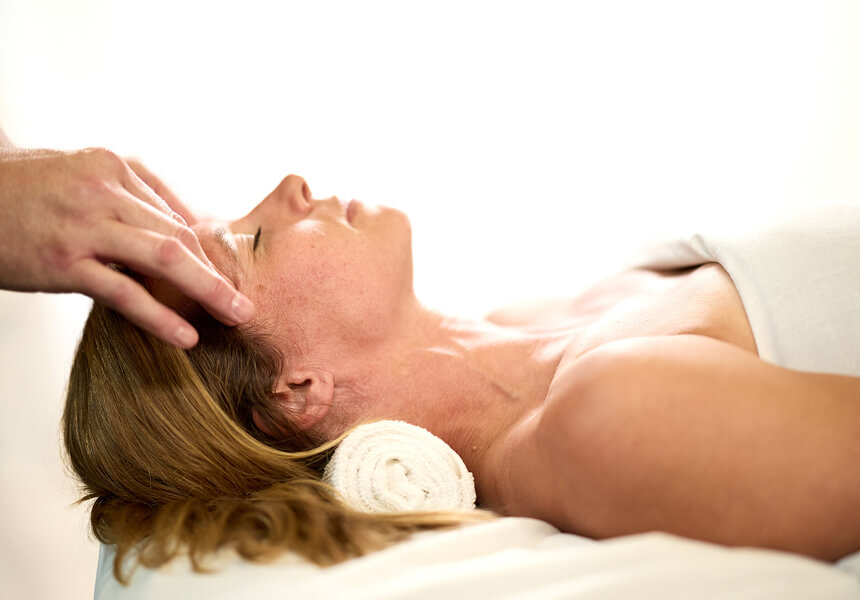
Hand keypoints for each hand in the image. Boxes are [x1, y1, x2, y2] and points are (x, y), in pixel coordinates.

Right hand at [0, 145, 254, 347]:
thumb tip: (181, 229)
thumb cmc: (24, 191)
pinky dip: (161, 315)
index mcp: (116, 167)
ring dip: (208, 291)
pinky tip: (186, 335)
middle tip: (246, 302)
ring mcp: (87, 226)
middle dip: (219, 272)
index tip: (228, 274)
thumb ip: (128, 197)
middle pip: (181, 236)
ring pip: (165, 260)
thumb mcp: (81, 177)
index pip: (176, 212)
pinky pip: (126, 292)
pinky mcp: (66, 262)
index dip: (207, 248)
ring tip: (236, 315)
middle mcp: (107, 190)